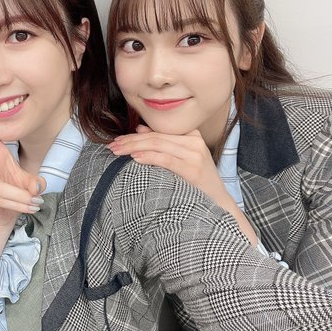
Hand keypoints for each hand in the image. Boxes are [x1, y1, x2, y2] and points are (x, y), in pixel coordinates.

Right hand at [0, 99, 44, 228]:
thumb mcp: (29, 182)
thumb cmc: (16, 190)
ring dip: (20, 197)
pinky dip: (16, 205)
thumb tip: (38, 187)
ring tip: (34, 203)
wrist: (7, 214)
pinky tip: (25, 208)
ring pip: (0, 188)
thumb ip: (34, 182)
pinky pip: (0, 200)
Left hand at [108, 126, 256, 244]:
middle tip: (112, 146)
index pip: (157, 131)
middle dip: (130, 140)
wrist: (219, 203)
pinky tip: (135, 157)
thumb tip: (139, 128)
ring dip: (134, 147)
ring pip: (158, 144)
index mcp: (191, 135)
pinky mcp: (193, 169)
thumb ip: (162, 142)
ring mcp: (194, 154)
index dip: (135, 134)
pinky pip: (166, 159)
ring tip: (117, 151)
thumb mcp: (180, 158)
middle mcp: (194, 141)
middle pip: (155, 137)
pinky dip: (149, 156)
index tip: (117, 140)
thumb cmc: (197, 182)